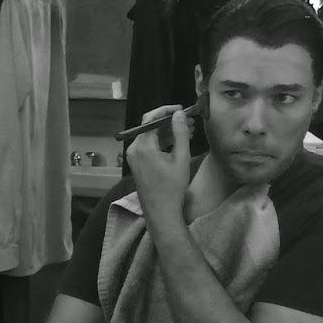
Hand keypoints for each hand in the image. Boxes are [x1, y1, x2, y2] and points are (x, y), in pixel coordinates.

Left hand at [128, 104, 190, 223]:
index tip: (181, 109)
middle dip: (169, 121)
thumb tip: (179, 115)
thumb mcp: (181, 158)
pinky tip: (178, 141)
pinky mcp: (137, 163)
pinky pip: (148, 146)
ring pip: (150, 136)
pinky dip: (162, 142)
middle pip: (150, 126)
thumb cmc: (172, 187)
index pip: (150, 118)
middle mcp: (134, 149)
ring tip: (188, 129)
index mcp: (142, 147)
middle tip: (189, 120)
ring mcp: (134, 157)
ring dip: (167, 132)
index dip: (166, 110)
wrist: (160, 212)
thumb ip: (180, 133)